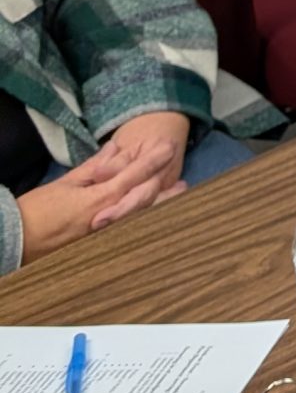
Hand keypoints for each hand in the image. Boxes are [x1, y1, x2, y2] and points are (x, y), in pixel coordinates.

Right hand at [15, 120, 193, 261]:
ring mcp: (104, 234)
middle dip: (163, 184)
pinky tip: (155, 215)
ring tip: (178, 192)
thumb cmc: (37, 211)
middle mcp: (107, 218)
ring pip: (140, 216)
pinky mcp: (99, 245)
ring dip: (160, 203)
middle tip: (182, 175)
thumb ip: (95, 167)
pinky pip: (128, 229)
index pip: (133, 176)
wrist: (16, 240)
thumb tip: (115, 149)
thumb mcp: (66, 183)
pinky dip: (143, 219)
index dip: (152, 161)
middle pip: (144, 198)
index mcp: (99, 199)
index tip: (168, 147)